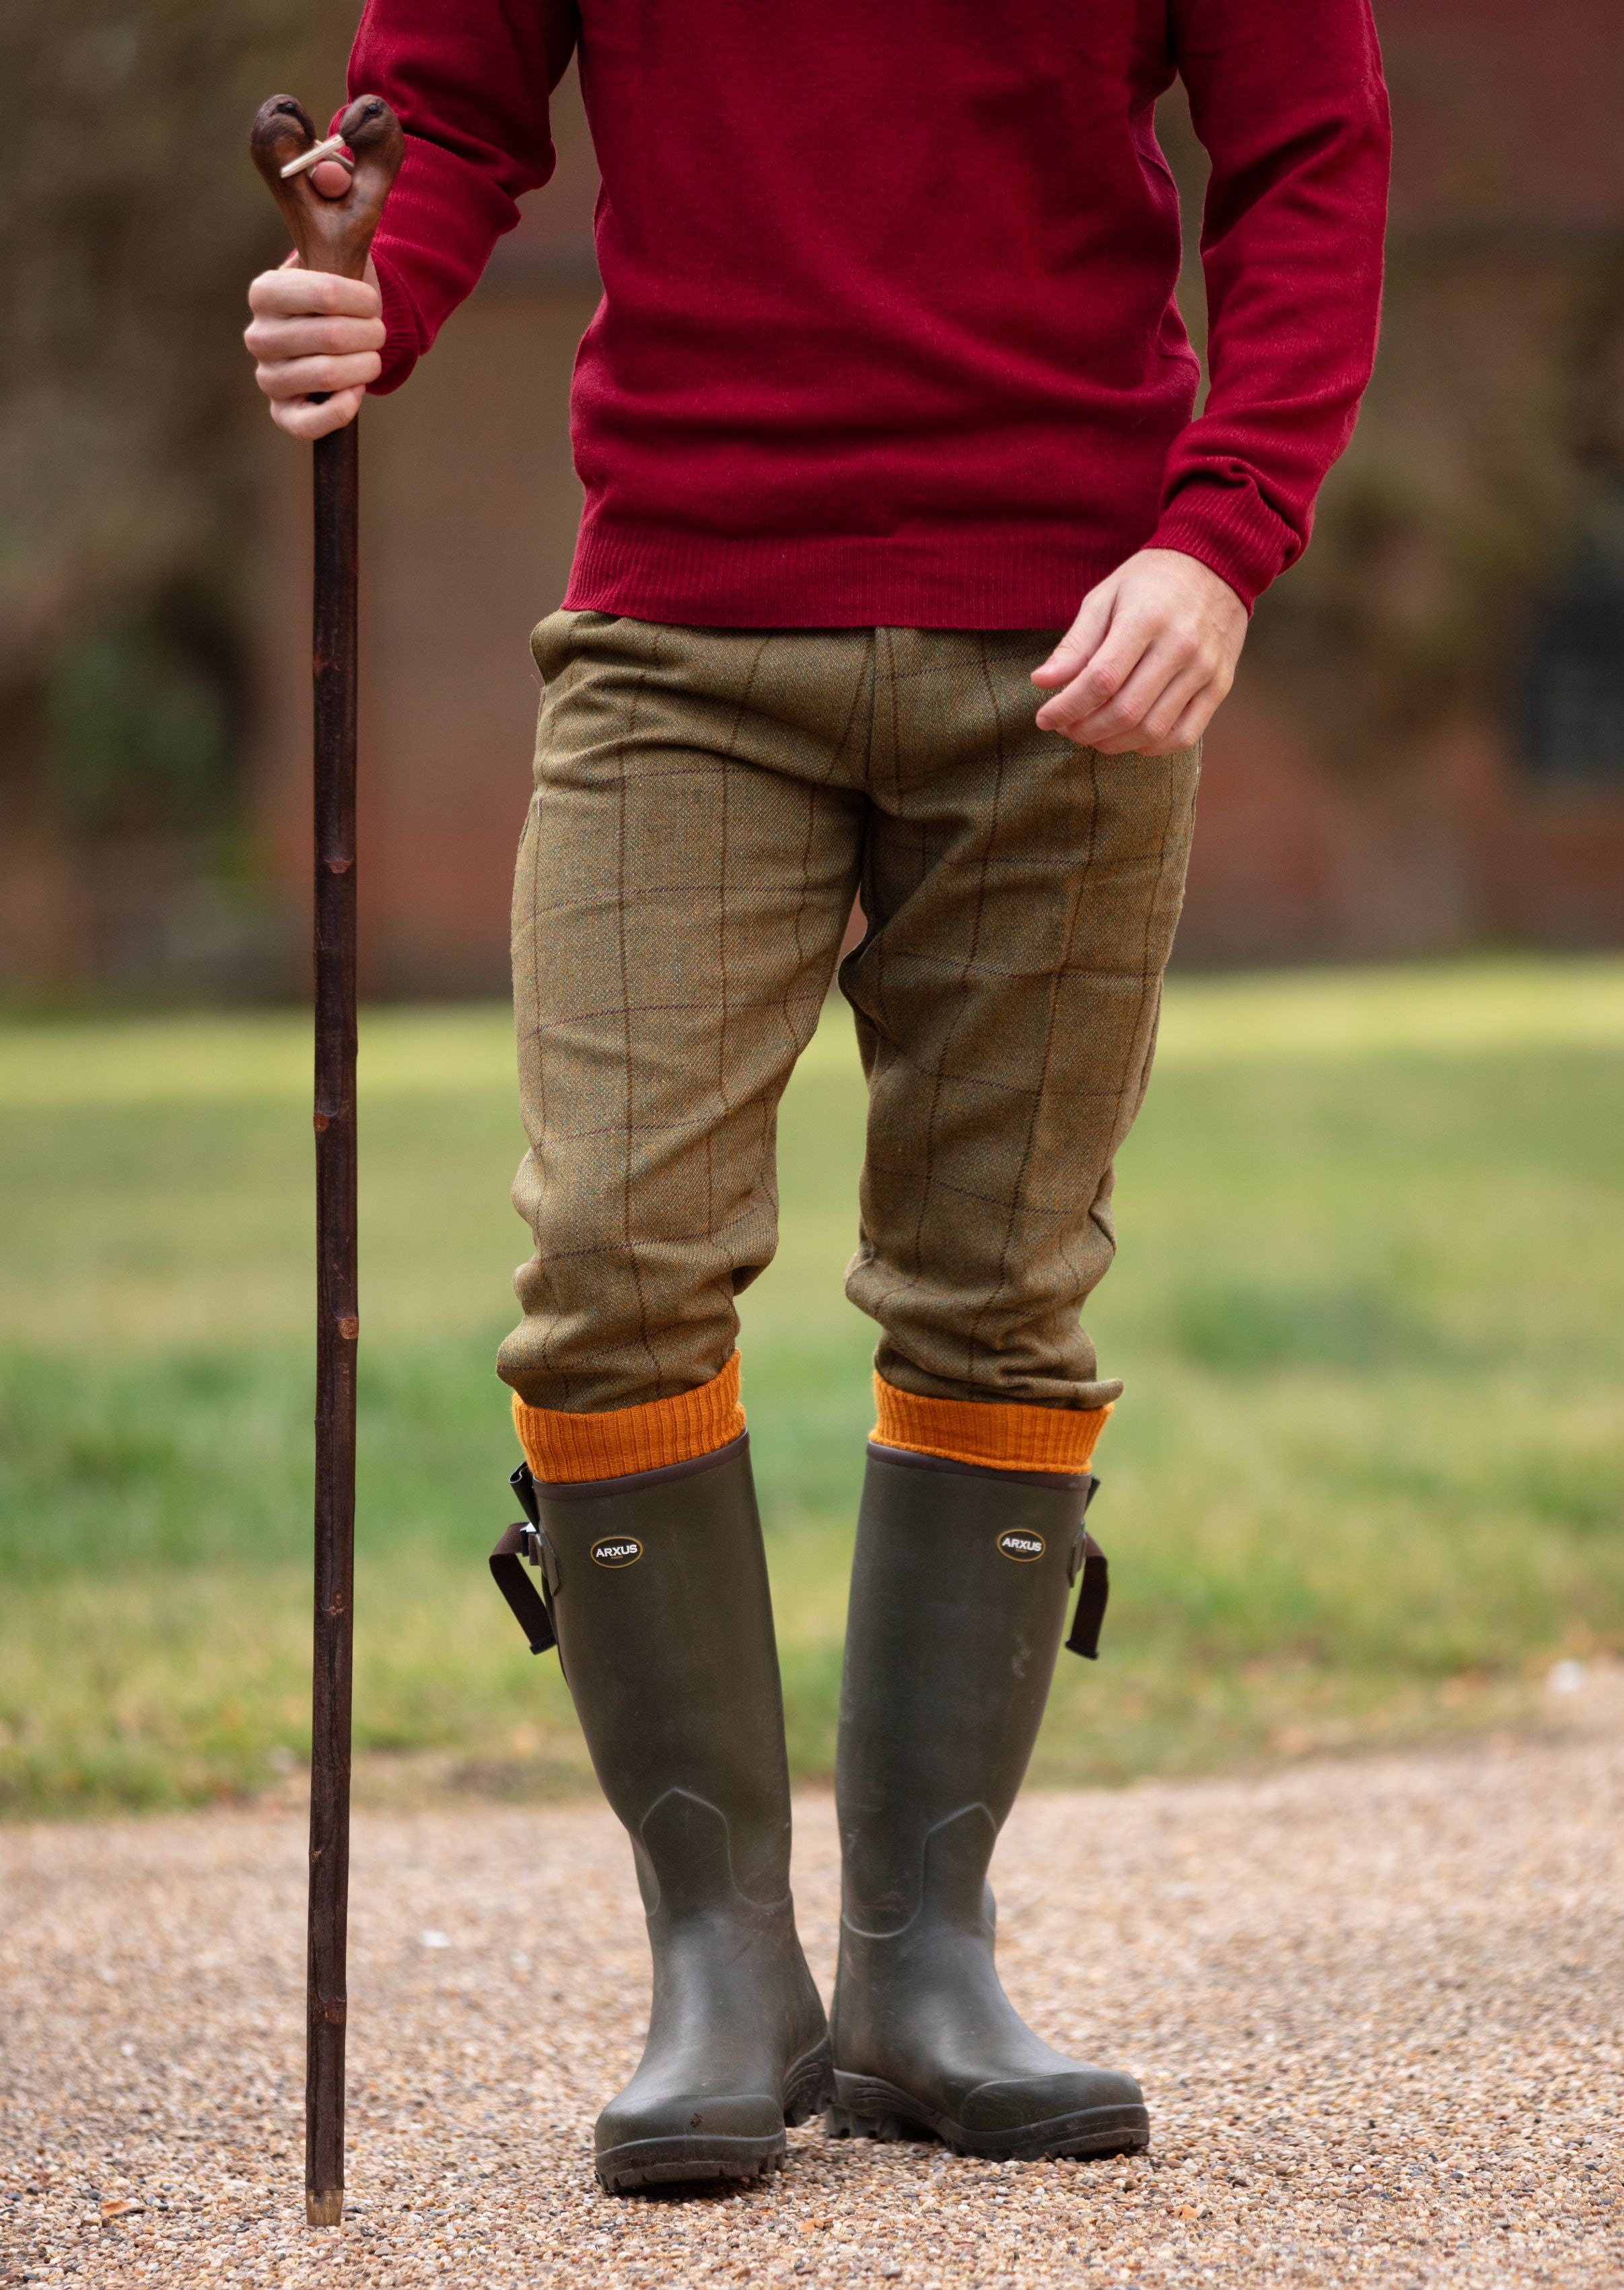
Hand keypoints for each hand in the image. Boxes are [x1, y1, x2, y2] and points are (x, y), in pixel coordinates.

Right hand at [244, 160, 383, 440]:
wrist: (342, 330)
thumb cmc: (340, 283)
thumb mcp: (338, 230)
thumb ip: (334, 187)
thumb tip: (331, 168)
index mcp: (265, 290)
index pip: (319, 294)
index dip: (360, 300)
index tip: (372, 299)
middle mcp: (258, 335)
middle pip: (327, 337)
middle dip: (368, 334)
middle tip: (378, 329)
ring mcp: (268, 377)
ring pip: (323, 377)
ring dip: (363, 366)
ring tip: (372, 356)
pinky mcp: (283, 413)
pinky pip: (306, 425)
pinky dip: (340, 410)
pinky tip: (356, 391)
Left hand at [1031, 549, 1247, 752]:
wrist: (1216, 564)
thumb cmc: (1150, 582)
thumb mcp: (1105, 598)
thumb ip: (1075, 643)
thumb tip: (1042, 682)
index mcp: (1146, 619)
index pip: (1100, 680)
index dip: (1067, 707)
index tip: (1045, 718)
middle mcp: (1180, 646)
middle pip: (1125, 711)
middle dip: (1086, 730)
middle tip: (1067, 728)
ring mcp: (1205, 669)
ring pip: (1152, 730)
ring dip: (1113, 743)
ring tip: (1092, 734)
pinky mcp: (1220, 685)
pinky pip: (1184, 736)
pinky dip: (1151, 747)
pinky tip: (1130, 737)